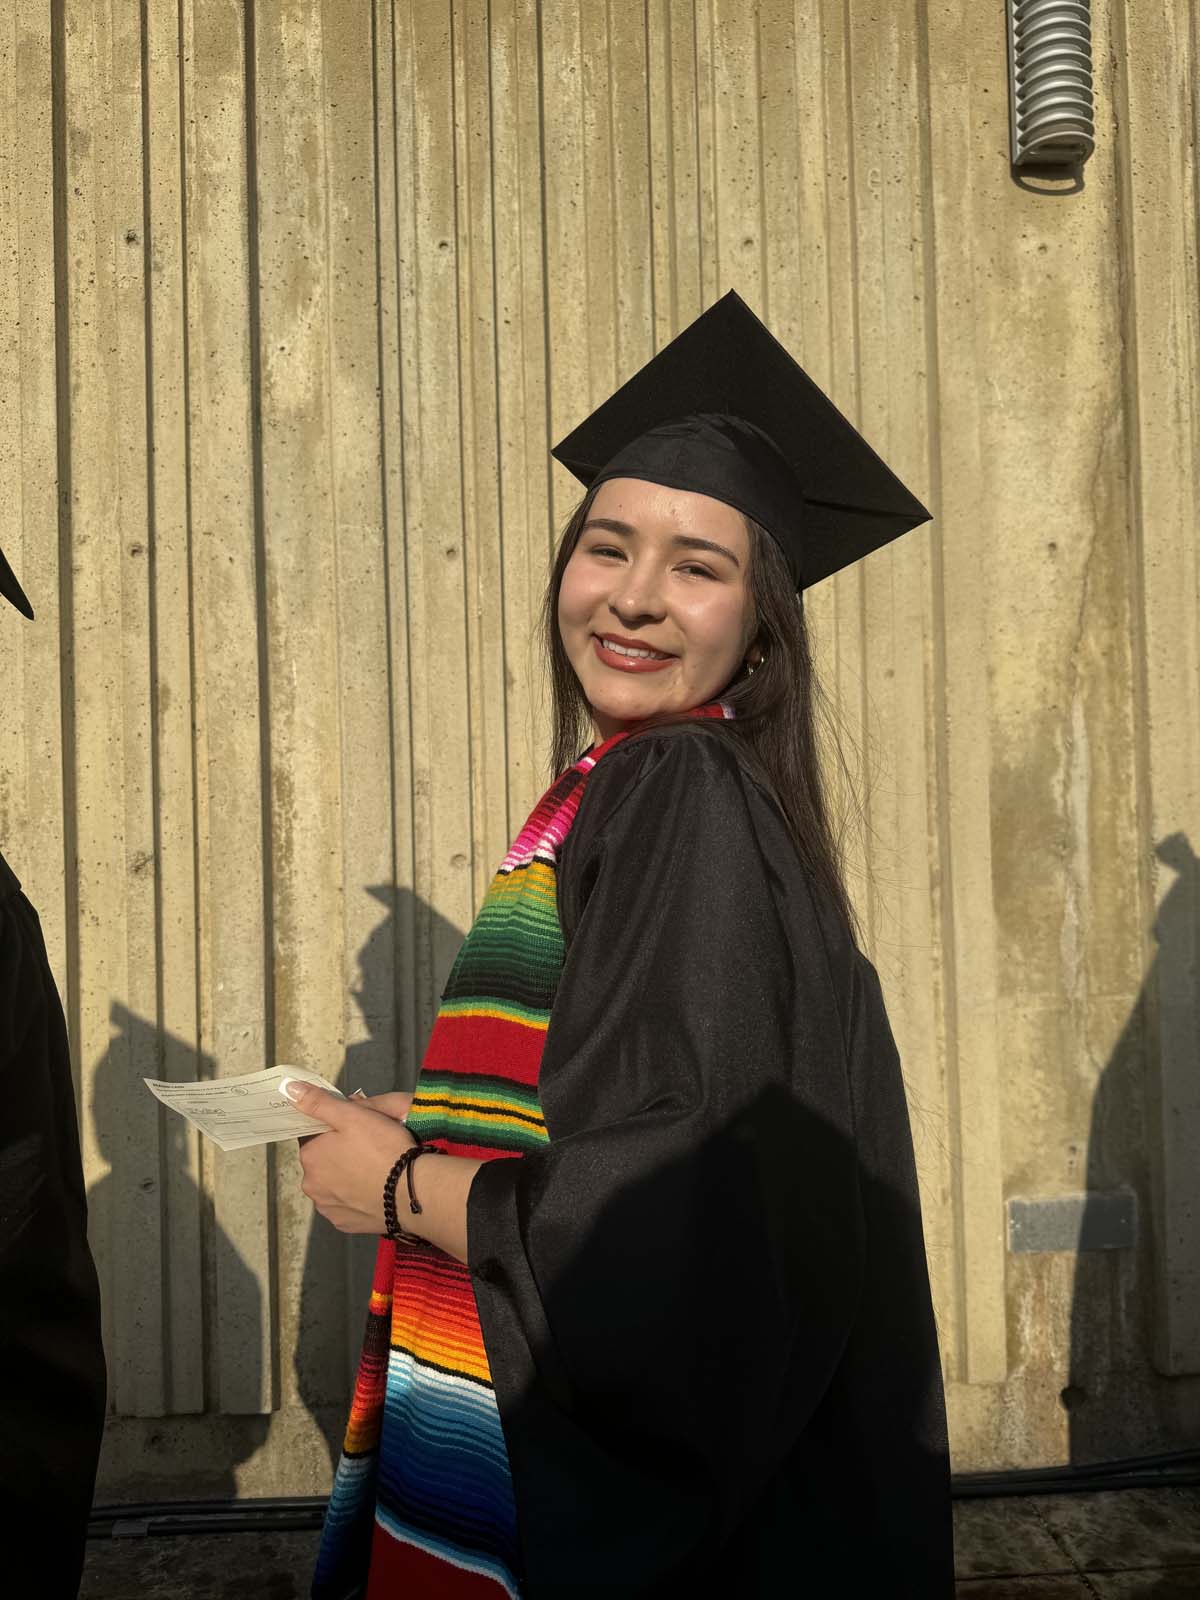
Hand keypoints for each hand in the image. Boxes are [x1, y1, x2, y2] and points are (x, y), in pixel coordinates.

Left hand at [286, 1082, 415, 1234]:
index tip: (352, 1128)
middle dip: (337, 1154)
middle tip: (367, 1147)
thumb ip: (318, 1102)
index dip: (331, 1129)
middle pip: (321, 1161)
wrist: (412, 1192)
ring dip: (344, 1177)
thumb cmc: (382, 1148)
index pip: (311, 1136)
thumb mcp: (352, 1116)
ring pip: (332, 1184)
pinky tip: (372, 1189)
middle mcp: (311, 1184)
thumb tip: (288, 1089)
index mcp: (310, 1155)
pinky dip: (354, 1197)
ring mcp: (327, 1207)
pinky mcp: (344, 1224)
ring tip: (372, 1169)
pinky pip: (345, 1205)